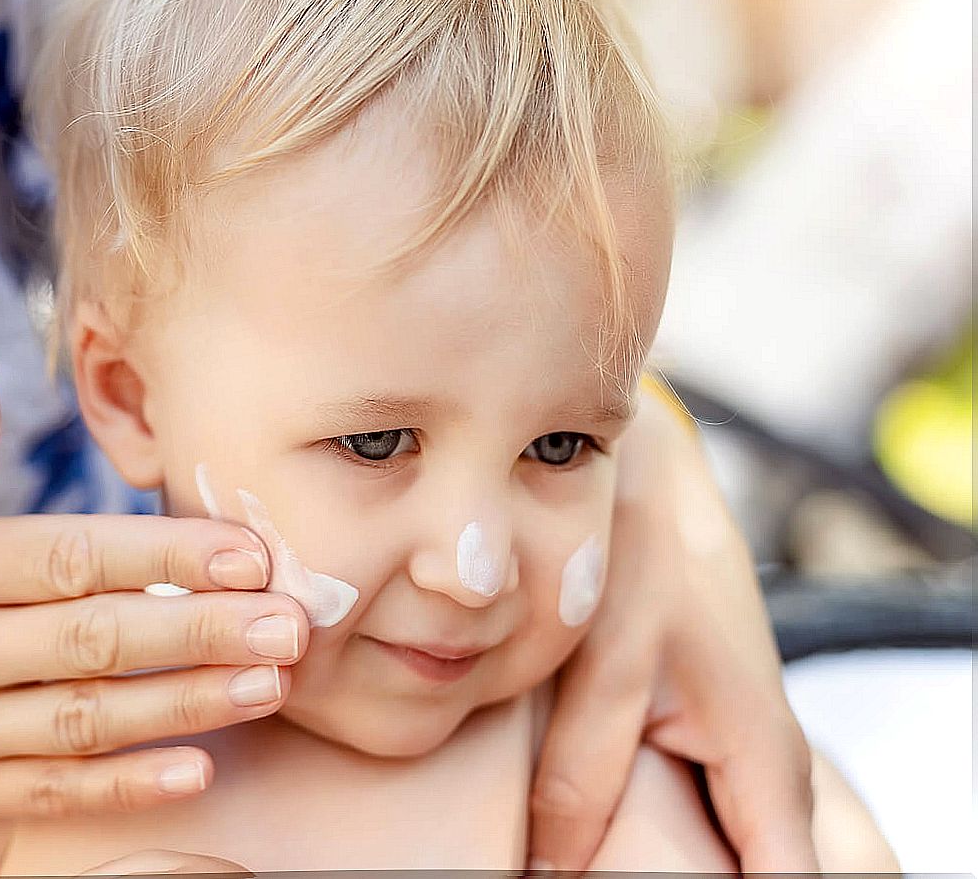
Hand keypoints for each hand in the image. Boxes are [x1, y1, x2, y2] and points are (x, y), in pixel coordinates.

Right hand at [0, 354, 304, 869]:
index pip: (61, 558)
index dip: (158, 554)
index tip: (245, 550)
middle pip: (87, 641)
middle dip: (198, 631)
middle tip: (291, 623)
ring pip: (81, 721)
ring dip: (184, 706)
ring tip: (270, 684)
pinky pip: (47, 795)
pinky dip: (123, 784)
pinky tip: (198, 767)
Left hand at [527, 383, 818, 872]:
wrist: (648, 478)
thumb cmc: (639, 557)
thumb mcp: (609, 665)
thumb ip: (581, 776)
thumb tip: (549, 875)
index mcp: (767, 770)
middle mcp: (769, 777)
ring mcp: (739, 761)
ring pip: (720, 856)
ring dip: (665, 868)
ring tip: (580, 867)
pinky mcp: (703, 739)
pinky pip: (698, 819)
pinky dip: (648, 839)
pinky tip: (586, 844)